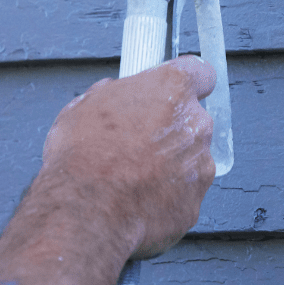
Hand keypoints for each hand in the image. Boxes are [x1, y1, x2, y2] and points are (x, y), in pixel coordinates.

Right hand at [41, 56, 216, 258]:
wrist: (85, 210)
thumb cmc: (82, 156)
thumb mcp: (85, 105)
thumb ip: (116, 95)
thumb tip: (115, 95)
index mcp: (172, 89)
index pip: (200, 73)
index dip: (188, 83)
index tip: (179, 91)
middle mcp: (196, 124)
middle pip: (193, 121)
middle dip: (171, 130)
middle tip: (137, 143)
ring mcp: (201, 165)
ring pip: (191, 159)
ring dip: (170, 165)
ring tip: (132, 177)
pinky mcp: (196, 202)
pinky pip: (184, 194)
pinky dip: (167, 197)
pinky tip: (137, 200)